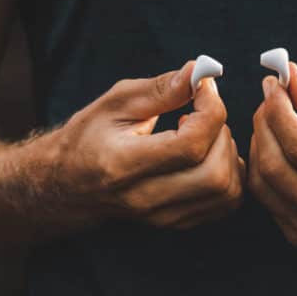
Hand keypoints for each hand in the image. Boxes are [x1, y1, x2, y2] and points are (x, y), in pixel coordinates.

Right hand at [54, 60, 244, 229]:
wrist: (66, 185)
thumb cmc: (89, 136)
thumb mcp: (115, 102)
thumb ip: (161, 88)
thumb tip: (199, 72)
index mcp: (123, 164)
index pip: (190, 146)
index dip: (211, 111)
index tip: (203, 88)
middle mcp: (144, 198)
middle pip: (214, 174)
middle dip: (222, 134)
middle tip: (203, 113)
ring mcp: (161, 217)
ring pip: (225, 192)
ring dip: (228, 154)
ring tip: (203, 133)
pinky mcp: (176, 223)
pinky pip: (224, 203)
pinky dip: (230, 174)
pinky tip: (209, 154)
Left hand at [248, 63, 296, 245]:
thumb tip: (289, 76)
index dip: (279, 112)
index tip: (275, 84)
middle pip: (274, 166)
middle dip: (265, 123)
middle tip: (272, 96)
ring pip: (262, 182)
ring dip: (260, 141)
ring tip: (274, 117)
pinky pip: (264, 196)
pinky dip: (262, 164)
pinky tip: (275, 144)